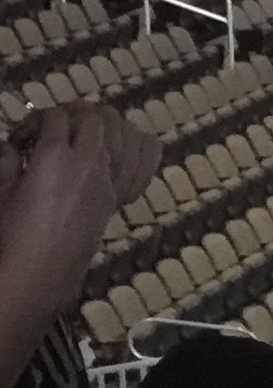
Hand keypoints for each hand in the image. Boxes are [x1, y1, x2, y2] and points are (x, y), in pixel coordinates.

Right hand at [0, 102, 158, 269]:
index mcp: (54, 157)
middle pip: (93, 119)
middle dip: (74, 114)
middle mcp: (88, 162)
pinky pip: (143, 160)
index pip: (55, 117)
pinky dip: (139, 145)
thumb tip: (9, 145)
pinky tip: (125, 143)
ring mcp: (109, 179)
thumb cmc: (11, 234)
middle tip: (56, 128)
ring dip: (104, 124)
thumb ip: (6, 161)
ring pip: (121, 132)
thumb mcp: (0, 192)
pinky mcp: (117, 196)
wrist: (39, 273)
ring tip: (85, 132)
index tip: (25, 135)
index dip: (38, 118)